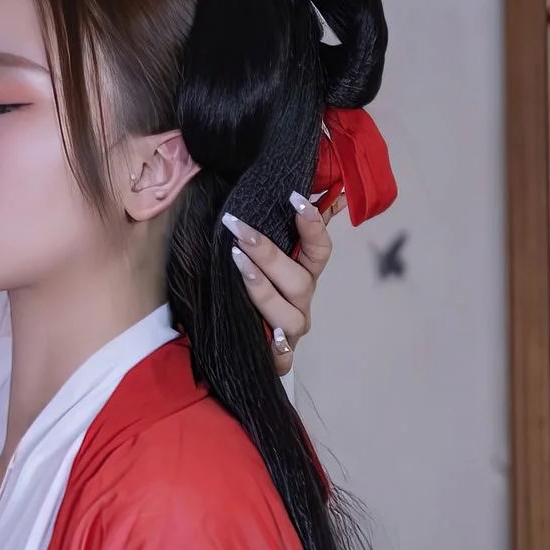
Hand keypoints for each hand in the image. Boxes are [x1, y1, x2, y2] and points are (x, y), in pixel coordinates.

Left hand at [223, 191, 334, 375]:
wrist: (229, 338)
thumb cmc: (242, 286)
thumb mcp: (251, 255)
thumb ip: (261, 230)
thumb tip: (260, 191)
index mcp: (302, 273)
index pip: (319, 248)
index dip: (312, 223)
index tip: (294, 198)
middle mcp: (302, 300)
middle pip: (300, 280)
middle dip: (269, 253)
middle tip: (239, 229)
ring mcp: (293, 328)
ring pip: (290, 315)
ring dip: (262, 288)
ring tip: (237, 264)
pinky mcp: (280, 357)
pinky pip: (284, 359)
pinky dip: (279, 351)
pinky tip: (268, 340)